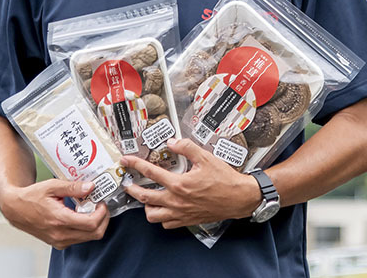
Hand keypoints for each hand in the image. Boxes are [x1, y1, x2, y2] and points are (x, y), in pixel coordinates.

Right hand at [0, 178, 110, 249]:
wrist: (15, 209)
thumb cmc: (31, 197)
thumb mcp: (52, 186)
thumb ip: (73, 187)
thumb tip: (90, 187)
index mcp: (59, 219)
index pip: (91, 223)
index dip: (102, 213)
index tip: (102, 203)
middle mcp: (60, 234)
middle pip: (94, 234)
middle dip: (103, 220)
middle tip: (101, 207)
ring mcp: (59, 241)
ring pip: (88, 238)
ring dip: (95, 225)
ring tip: (90, 209)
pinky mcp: (58, 243)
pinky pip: (79, 239)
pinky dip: (85, 229)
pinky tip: (80, 216)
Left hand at [121, 138, 261, 228]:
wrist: (239, 198)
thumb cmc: (224, 179)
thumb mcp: (206, 157)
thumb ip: (186, 147)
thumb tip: (171, 142)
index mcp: (179, 184)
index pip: (150, 172)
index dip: (135, 164)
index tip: (127, 160)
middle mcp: (176, 200)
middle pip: (145, 197)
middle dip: (132, 189)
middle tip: (128, 183)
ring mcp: (180, 213)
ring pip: (152, 215)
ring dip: (146, 206)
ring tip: (146, 198)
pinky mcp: (187, 221)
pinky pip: (166, 224)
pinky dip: (161, 217)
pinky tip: (163, 208)